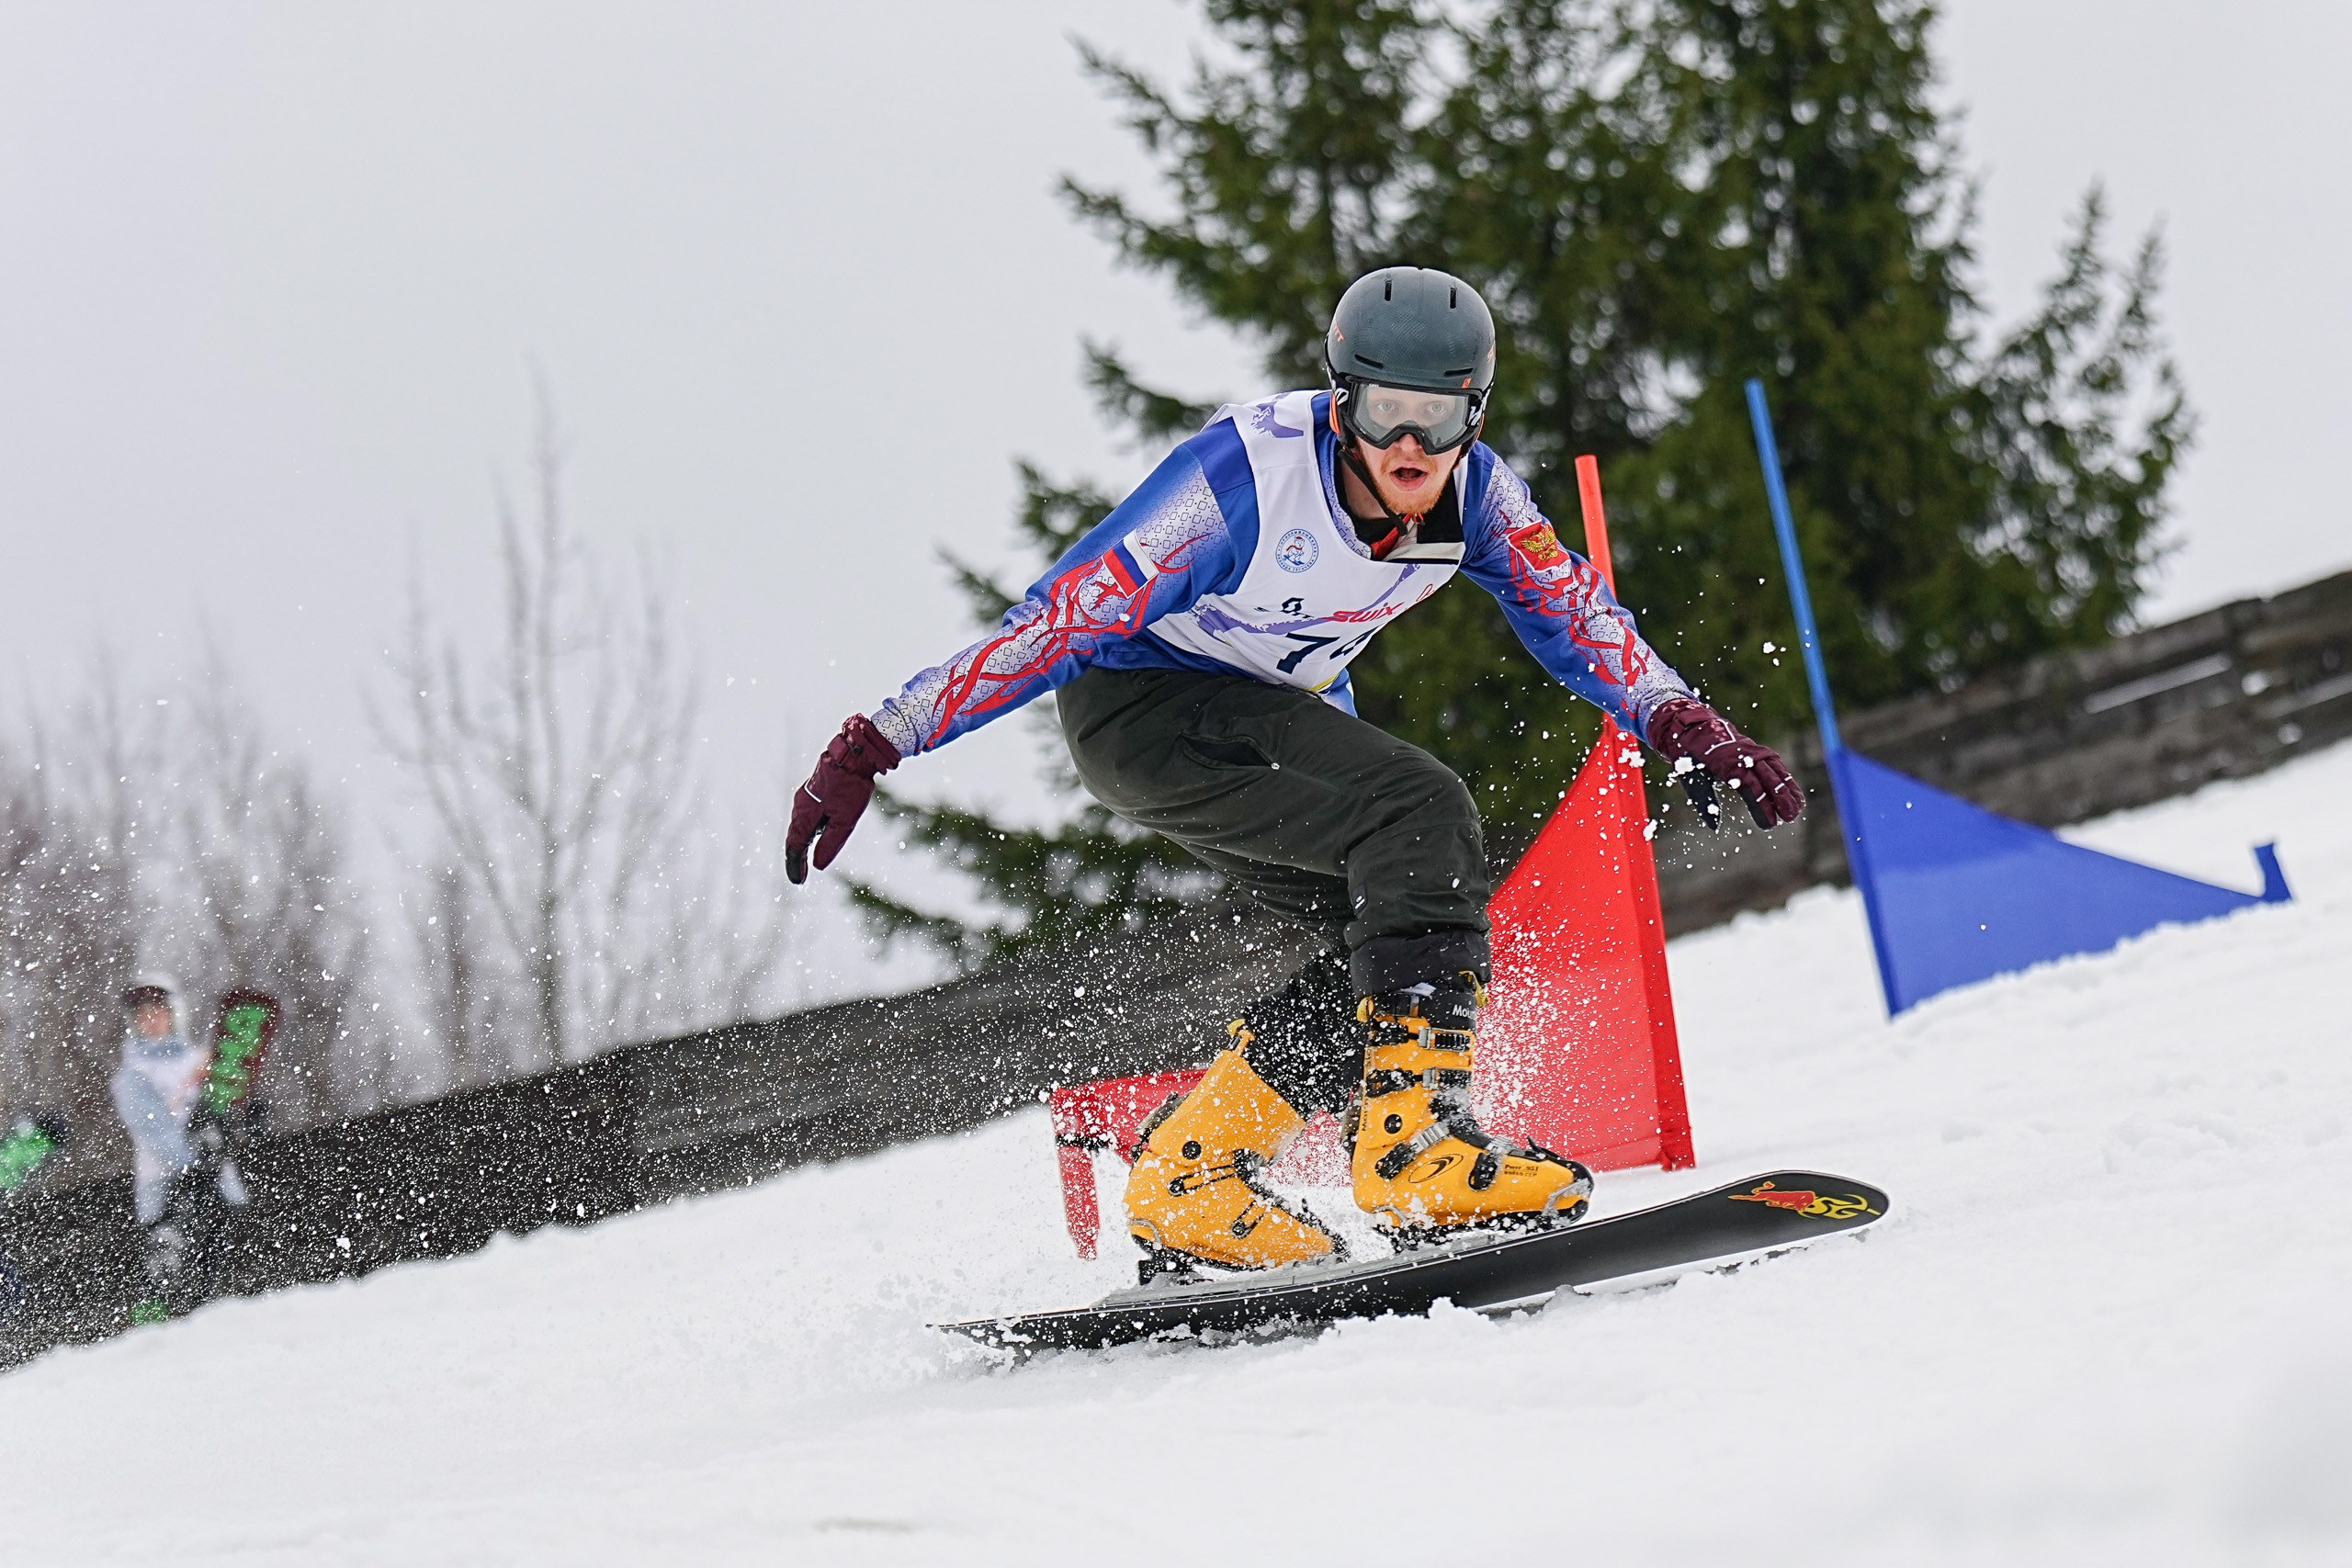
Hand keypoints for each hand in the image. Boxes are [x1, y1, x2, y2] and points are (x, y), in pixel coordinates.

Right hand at [785, 715, 901, 882]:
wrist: (854, 753)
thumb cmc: (850, 787)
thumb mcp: (845, 821)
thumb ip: (830, 844)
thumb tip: (817, 865)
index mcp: (804, 815)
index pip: (795, 847)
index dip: (795, 865)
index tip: (798, 881)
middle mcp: (800, 806)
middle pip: (795, 836)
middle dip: (797, 856)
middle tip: (800, 875)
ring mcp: (806, 796)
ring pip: (801, 824)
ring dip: (803, 843)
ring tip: (805, 859)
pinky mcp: (815, 790)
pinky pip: (808, 814)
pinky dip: (810, 828)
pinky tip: (819, 831)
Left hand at [1647, 697, 1803, 828]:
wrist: (1693, 727)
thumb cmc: (1690, 756)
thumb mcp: (1692, 780)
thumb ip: (1704, 803)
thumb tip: (1714, 827)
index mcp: (1727, 763)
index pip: (1751, 788)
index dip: (1762, 807)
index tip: (1771, 824)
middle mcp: (1744, 755)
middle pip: (1769, 779)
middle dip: (1782, 799)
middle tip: (1791, 818)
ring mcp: (1752, 751)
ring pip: (1776, 771)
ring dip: (1788, 789)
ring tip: (1798, 808)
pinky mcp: (1755, 750)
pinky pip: (1774, 764)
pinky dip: (1785, 777)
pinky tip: (1793, 792)